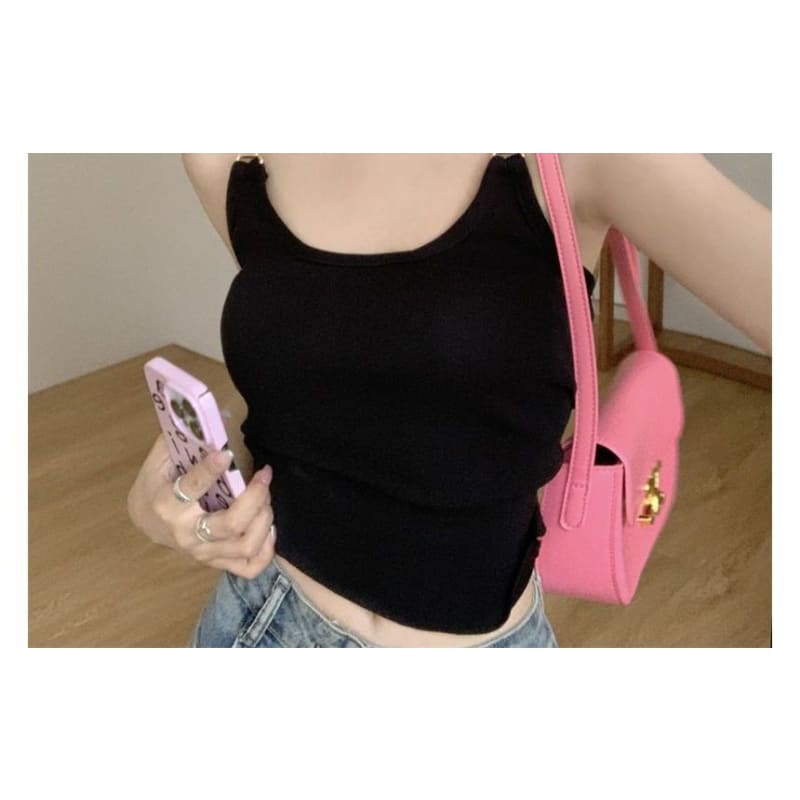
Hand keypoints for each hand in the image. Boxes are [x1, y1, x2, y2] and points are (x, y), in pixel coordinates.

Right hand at [127, 433, 276, 578]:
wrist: (146, 521)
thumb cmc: (157, 483)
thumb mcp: (160, 459)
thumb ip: (183, 439)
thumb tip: (215, 419)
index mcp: (168, 504)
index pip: (192, 488)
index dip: (210, 470)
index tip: (226, 453)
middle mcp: (187, 533)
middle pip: (231, 523)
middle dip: (256, 497)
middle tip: (264, 476)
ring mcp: (203, 552)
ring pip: (245, 545)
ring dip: (265, 519)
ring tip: (266, 499)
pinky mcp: (216, 562)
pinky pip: (249, 568)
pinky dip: (267, 550)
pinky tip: (268, 527)